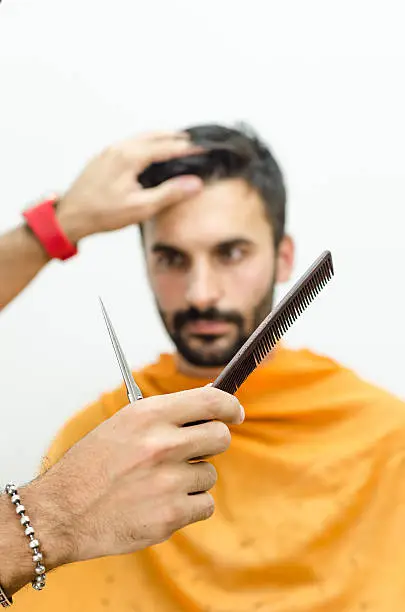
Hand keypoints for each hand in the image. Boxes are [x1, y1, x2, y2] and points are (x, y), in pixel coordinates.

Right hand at [23, 387, 243, 568]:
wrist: (61, 513)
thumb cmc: (90, 467)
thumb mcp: (123, 425)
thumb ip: (164, 416)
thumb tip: (207, 408)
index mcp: (149, 415)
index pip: (211, 401)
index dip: (229, 406)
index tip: (234, 413)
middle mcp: (162, 444)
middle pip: (221, 437)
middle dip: (212, 443)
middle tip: (193, 452)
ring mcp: (168, 481)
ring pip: (210, 475)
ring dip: (193, 479)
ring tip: (159, 484)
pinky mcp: (170, 515)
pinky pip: (204, 505)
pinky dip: (189, 506)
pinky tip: (162, 504)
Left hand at [55, 131, 203, 242]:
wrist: (71, 216)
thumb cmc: (102, 213)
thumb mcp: (141, 207)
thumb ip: (169, 193)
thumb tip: (194, 184)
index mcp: (130, 157)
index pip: (166, 147)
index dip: (187, 148)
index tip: (203, 148)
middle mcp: (119, 149)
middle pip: (153, 136)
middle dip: (174, 137)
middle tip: (191, 141)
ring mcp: (109, 152)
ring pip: (139, 138)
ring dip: (158, 138)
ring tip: (173, 143)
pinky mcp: (102, 159)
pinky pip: (128, 144)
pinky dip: (144, 144)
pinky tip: (147, 154)